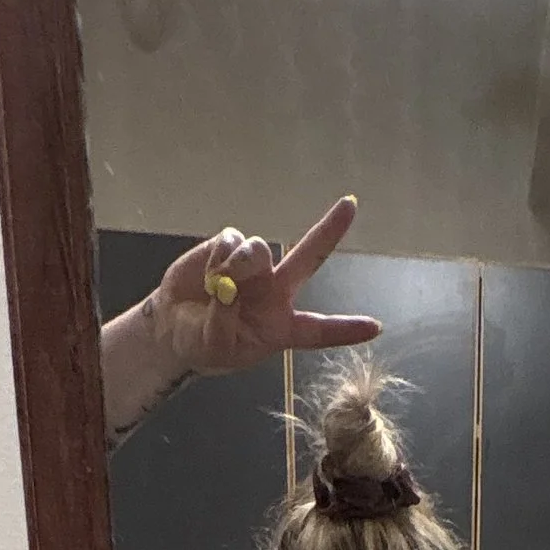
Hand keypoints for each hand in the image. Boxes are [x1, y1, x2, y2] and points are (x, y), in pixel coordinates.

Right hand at [152, 195, 382, 379]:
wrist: (173, 327)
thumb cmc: (202, 344)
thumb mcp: (216, 345)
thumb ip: (225, 318)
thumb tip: (229, 286)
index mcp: (281, 326)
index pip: (319, 329)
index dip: (345, 329)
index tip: (375, 327)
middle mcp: (275, 291)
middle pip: (308, 258)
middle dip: (329, 231)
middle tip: (350, 204)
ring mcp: (255, 266)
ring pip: (259, 250)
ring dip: (239, 265)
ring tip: (217, 285)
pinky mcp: (230, 246)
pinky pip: (232, 240)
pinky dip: (218, 255)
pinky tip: (208, 273)